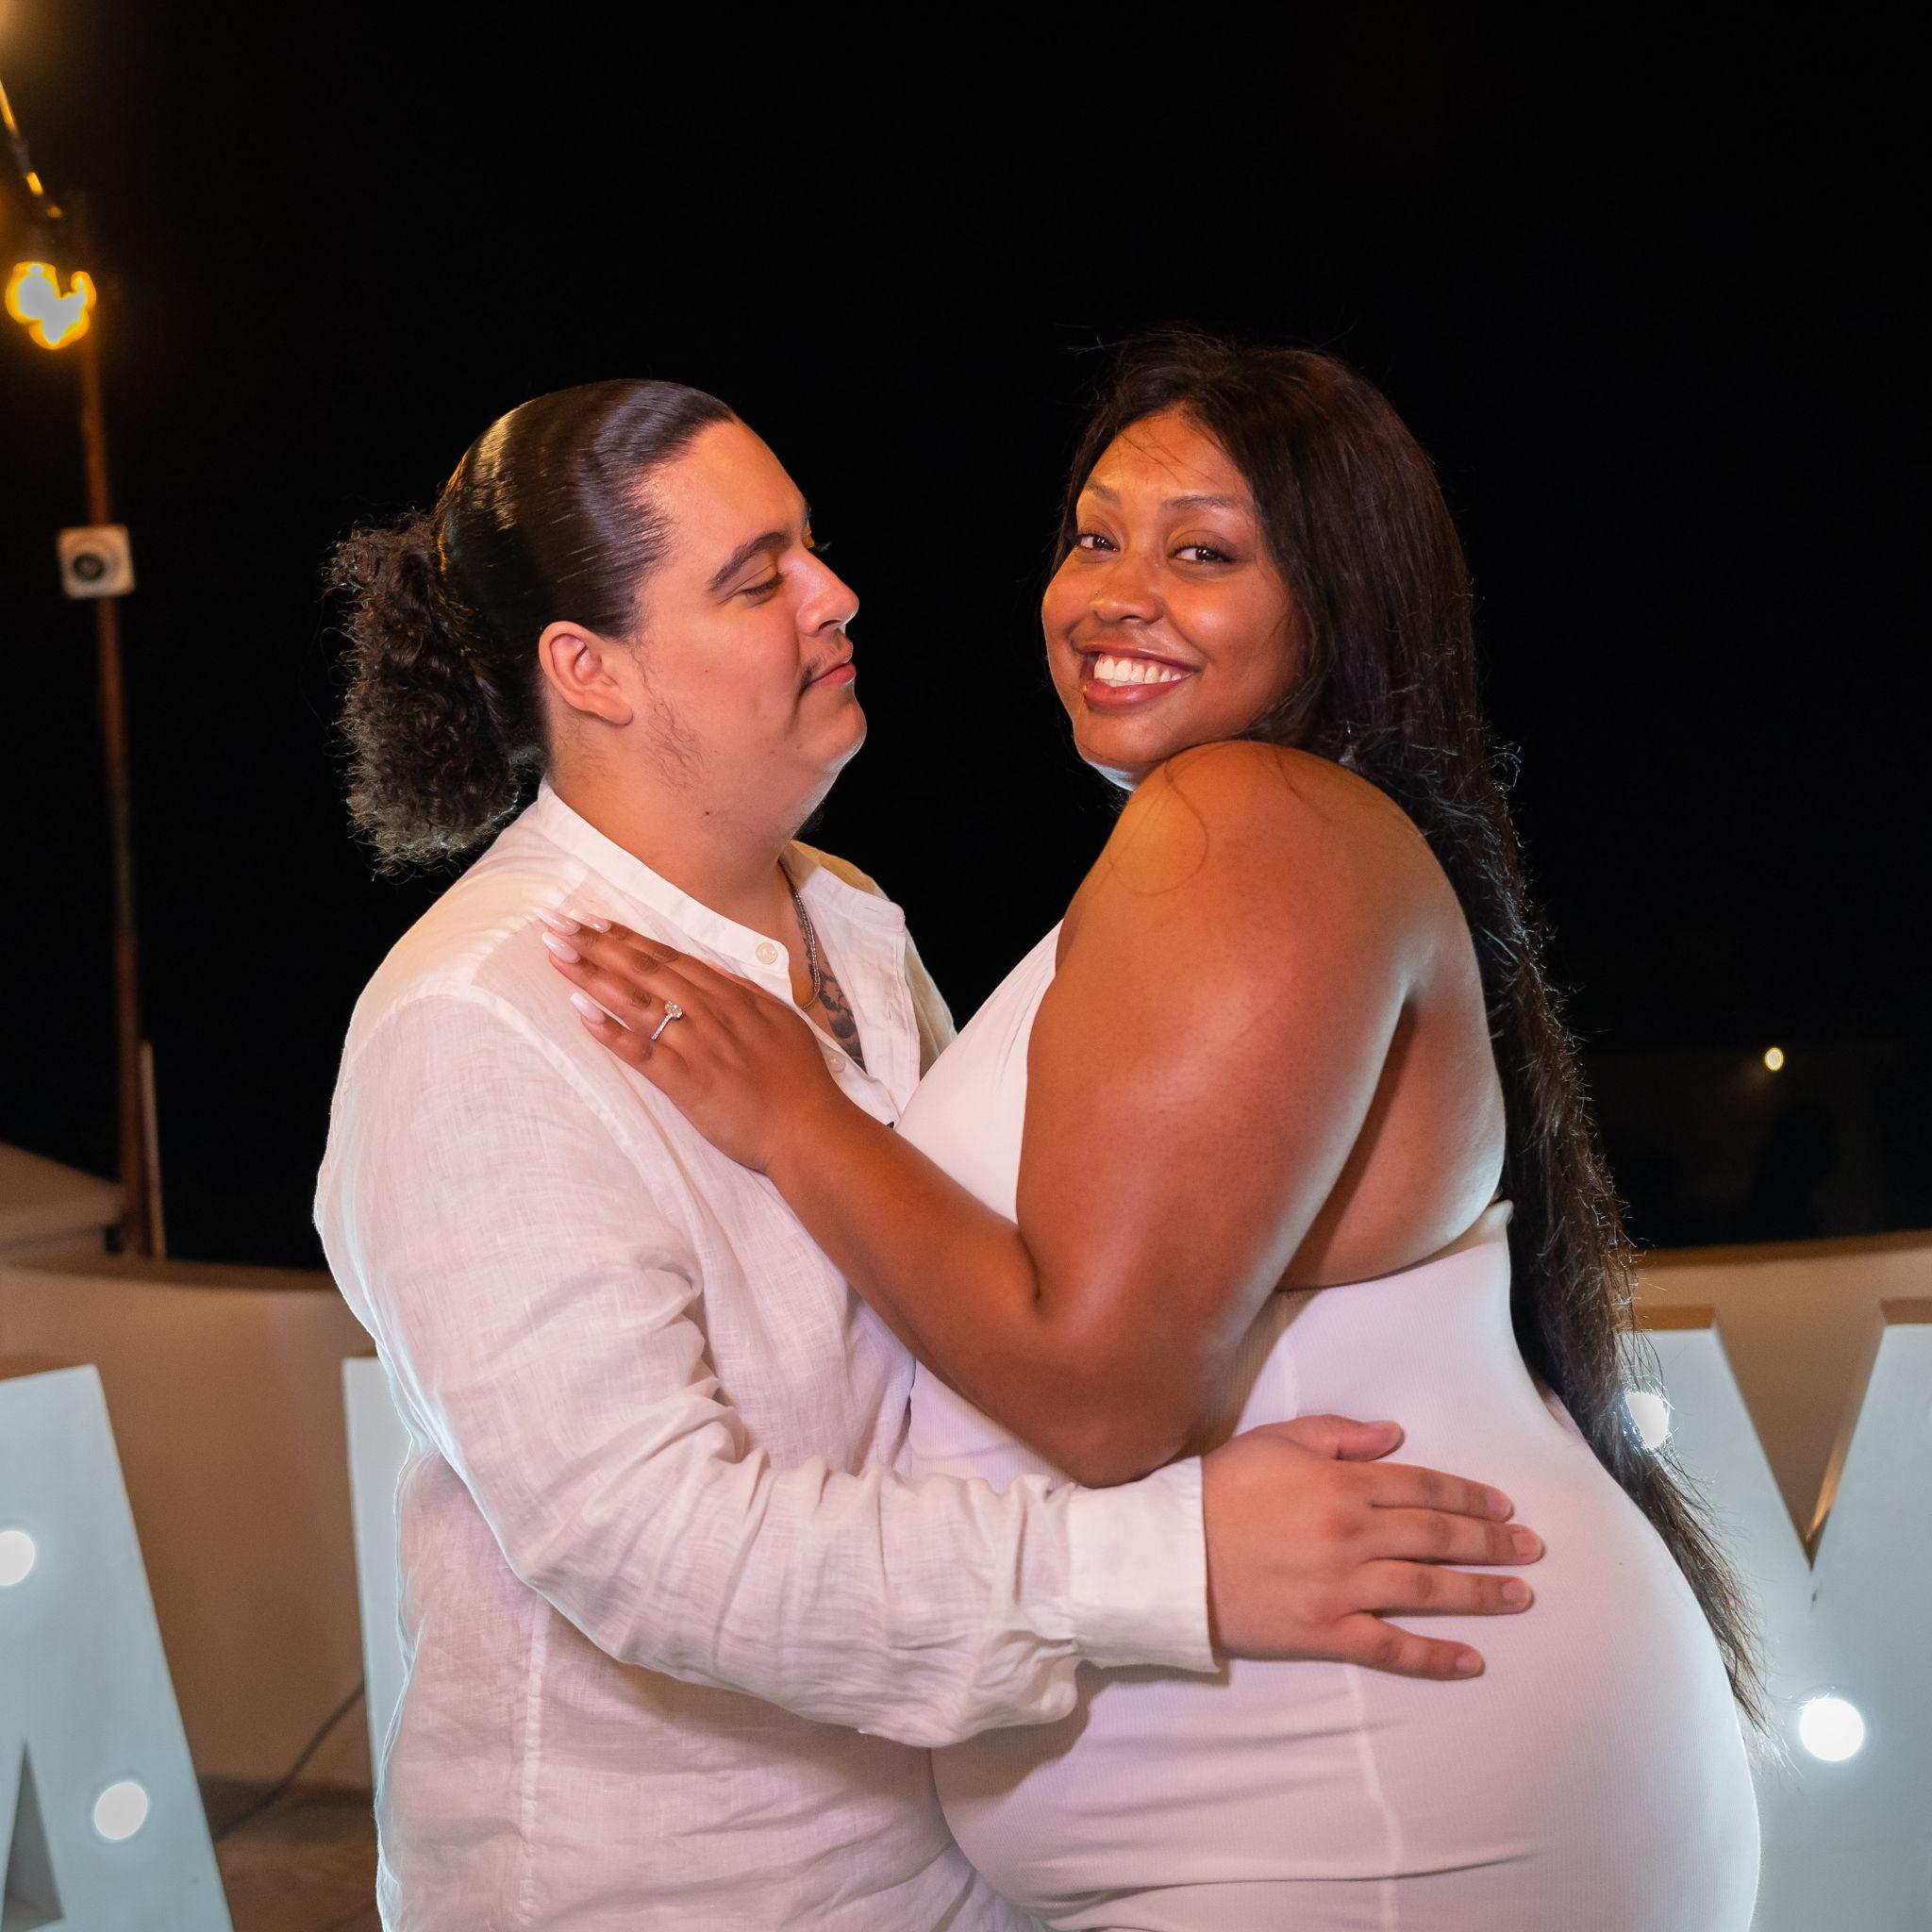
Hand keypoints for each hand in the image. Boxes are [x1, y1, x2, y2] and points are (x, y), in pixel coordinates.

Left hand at [538, 911, 842, 1172]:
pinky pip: (641, 1051)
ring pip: (636, 1001)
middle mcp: (710, 1012)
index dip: (626, 938)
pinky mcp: (687, 1081)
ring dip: (592, 975)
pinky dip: (610, 1031)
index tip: (591, 920)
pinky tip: (581, 1013)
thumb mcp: (779, 1021)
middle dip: (596, 945)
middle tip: (556, 924)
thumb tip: (716, 973)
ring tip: (556, 954)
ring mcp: (697, 1044)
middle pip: (644, 970)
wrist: (809, 1128)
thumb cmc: (798, 1080)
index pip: (668, 958)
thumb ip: (745, 994)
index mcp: (731, 996)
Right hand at [1201, 1416, 1540, 1678]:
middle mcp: (1351, 1535)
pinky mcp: (1325, 1633)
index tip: (1503, 1505)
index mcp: (1340, 1484)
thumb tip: (1395, 1436)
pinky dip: (1435, 1657)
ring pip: (1427, 1590)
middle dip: (1491, 1542)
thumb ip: (1339, 1435)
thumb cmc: (1220, 1489)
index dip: (1469, 1495)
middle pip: (1437, 1537)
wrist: (1170, 1554)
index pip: (1422, 1487)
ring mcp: (1341, 1588)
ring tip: (1520, 1595)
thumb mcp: (1276, 1440)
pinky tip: (1472, 1660)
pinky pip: (1391, 1648)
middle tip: (1532, 1548)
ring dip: (1481, 1593)